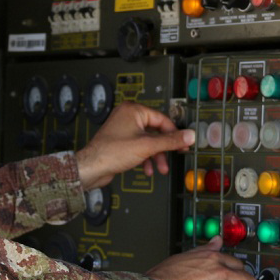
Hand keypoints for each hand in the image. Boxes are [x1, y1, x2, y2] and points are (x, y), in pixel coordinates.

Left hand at [76, 102, 193, 189]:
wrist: (91, 167)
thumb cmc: (111, 152)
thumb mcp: (147, 146)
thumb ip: (170, 141)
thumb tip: (188, 136)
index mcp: (133, 110)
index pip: (162, 119)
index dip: (174, 133)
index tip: (184, 143)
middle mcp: (128, 117)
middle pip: (155, 131)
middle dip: (163, 148)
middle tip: (175, 155)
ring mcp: (123, 129)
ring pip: (148, 142)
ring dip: (155, 156)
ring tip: (160, 168)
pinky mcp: (121, 142)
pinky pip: (139, 147)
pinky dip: (145, 158)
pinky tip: (147, 169)